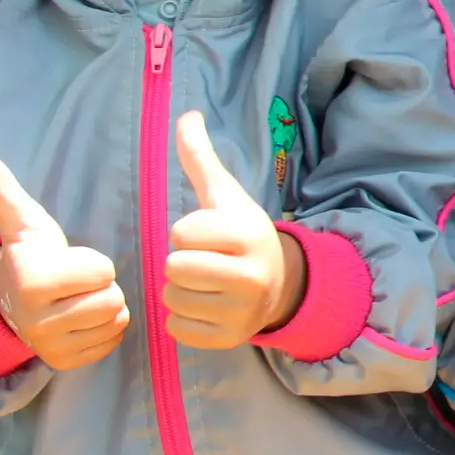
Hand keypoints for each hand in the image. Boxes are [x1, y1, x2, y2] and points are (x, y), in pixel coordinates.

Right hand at [0, 151, 127, 369]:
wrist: (12, 299)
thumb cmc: (30, 253)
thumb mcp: (20, 220)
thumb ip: (2, 188)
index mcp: (34, 281)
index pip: (103, 271)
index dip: (95, 262)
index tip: (71, 261)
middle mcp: (39, 321)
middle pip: (112, 300)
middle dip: (103, 286)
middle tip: (79, 282)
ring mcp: (51, 346)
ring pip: (115, 321)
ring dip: (106, 306)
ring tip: (80, 297)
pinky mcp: (65, 363)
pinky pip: (111, 343)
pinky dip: (105, 329)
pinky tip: (83, 318)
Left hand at [165, 111, 303, 349]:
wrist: (281, 285)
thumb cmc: (241, 236)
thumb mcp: (226, 197)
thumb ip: (201, 158)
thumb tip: (186, 115)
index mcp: (248, 235)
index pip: (182, 234)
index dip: (187, 232)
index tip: (207, 235)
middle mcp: (251, 275)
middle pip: (175, 268)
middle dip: (181, 262)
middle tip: (204, 261)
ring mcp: (242, 311)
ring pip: (172, 298)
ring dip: (180, 290)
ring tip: (205, 283)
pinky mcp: (229, 338)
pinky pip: (177, 327)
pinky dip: (184, 317)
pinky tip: (207, 305)